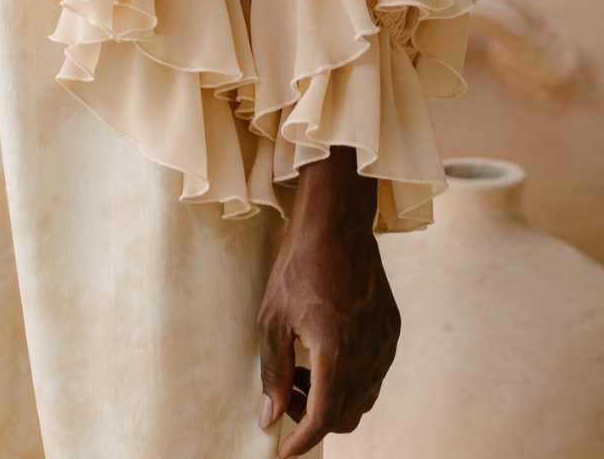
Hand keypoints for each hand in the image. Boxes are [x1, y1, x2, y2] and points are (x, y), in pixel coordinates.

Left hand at [256, 154, 399, 455]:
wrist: (337, 223)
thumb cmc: (298, 265)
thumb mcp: (272, 318)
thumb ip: (271, 372)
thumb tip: (268, 418)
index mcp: (335, 353)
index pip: (322, 419)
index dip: (301, 441)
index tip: (284, 451)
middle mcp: (367, 354)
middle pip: (345, 416)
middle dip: (313, 417)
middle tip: (284, 393)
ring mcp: (384, 343)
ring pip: (363, 399)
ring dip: (332, 398)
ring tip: (300, 370)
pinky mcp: (392, 330)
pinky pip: (375, 373)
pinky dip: (350, 379)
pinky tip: (325, 353)